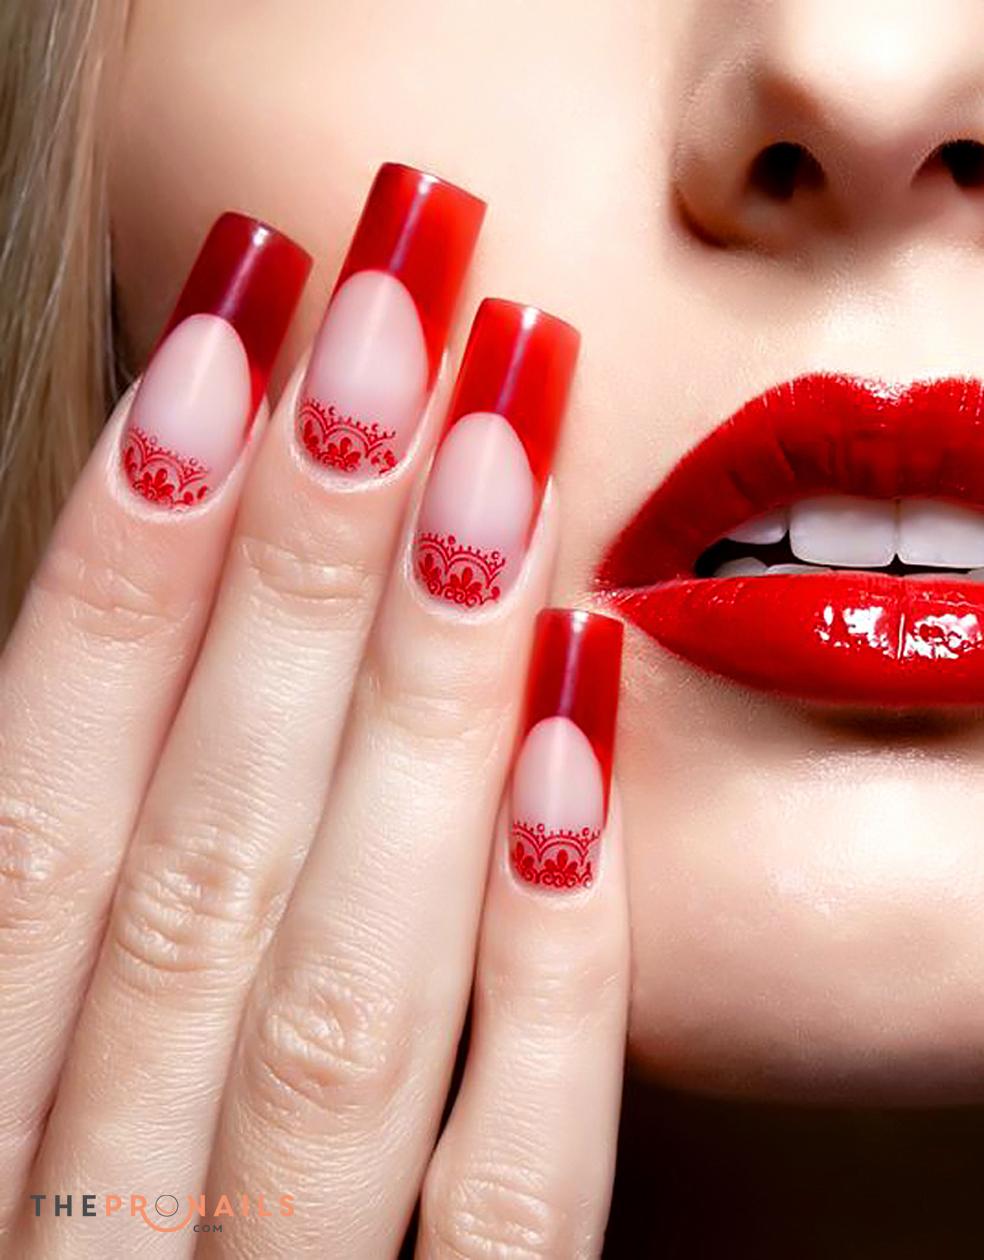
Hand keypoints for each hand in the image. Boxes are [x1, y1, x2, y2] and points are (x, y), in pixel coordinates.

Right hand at [0, 165, 627, 1257]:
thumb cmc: (48, 1232)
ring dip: (429, 702)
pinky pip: (512, 1181)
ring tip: (501, 454)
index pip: (33, 813)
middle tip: (396, 317)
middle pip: (203, 857)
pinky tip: (591, 737)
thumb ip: (36, 897)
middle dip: (297, 560)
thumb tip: (100, 642)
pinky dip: (552, 964)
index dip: (115, 564)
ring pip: (351, 983)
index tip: (229, 340)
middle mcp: (80, 1223)